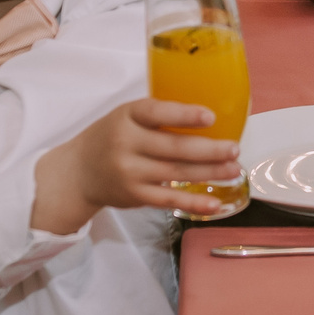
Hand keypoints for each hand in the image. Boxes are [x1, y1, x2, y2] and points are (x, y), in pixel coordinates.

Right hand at [33, 97, 241, 229]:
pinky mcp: (135, 195)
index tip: (210, 117)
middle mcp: (127, 143)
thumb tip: (210, 117)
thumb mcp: (126, 116)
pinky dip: (193, 202)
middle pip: (173, 147)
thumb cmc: (112, 137)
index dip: (183, 115)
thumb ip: (158, 115)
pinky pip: (168, 199)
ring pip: (176, 172)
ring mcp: (130, 172)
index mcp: (127, 116)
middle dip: (209, 150)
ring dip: (209, 173)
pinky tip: (214, 203)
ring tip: (233, 170)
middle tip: (234, 149)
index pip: (156, 112)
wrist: (79, 172)